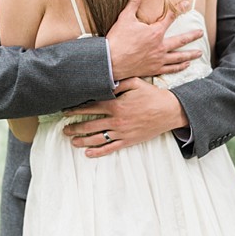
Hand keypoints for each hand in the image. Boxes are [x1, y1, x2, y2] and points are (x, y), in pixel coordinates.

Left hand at [63, 77, 188, 157]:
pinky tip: (88, 153)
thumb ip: (119, 82)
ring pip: (97, 138)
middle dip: (75, 127)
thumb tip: (105, 82)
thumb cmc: (153, 96)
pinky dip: (98, 152)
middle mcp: (116, 120)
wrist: (169, 111)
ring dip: (83, 140)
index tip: (66, 111)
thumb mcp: (136, 83)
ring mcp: (122, 132)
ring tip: (72, 141)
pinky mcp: (128, 140)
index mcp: (116, 105)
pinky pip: (110, 148)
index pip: (91, 107)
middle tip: (65, 128)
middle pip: (90, 124)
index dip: (76, 109)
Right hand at [106, 0, 202, 80]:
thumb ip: (133, 2)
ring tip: (199, 53)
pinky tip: (185, 65)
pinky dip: (179, 67)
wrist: (110, 61)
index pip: (170, 17)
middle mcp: (160, 46)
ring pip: (179, 57)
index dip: (179, 9)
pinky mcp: (154, 69)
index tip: (186, 4)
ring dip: (190, 54)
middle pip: (181, 40)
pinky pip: (171, 69)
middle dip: (192, 35)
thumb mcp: (124, 18)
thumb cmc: (117, 39)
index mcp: (155, 32)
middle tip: (200, 32)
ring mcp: (158, 59)